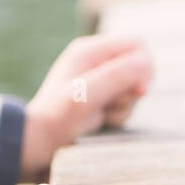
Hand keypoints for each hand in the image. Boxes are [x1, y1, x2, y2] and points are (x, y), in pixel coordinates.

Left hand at [20, 35, 152, 180]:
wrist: (40, 141)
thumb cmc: (57, 117)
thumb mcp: (85, 95)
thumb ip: (115, 77)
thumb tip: (144, 62)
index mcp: (90, 51)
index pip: (136, 44)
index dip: (145, 65)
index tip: (140, 90)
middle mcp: (97, 61)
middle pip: (139, 66)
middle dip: (133, 90)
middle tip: (114, 104)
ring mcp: (100, 80)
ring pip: (134, 88)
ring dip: (125, 106)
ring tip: (102, 115)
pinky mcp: (103, 98)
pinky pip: (126, 103)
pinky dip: (119, 114)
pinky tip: (101, 120)